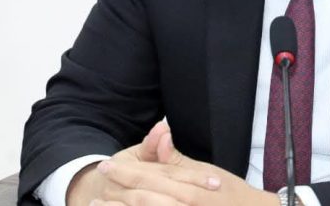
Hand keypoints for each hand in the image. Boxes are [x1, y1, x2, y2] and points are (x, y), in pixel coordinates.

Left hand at [90, 122, 278, 205]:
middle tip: (97, 188)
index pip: (151, 176)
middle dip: (118, 191)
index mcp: (189, 186)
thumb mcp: (206, 173)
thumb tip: (161, 131)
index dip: (126, 171)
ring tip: (100, 204)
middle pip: (143, 197)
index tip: (107, 166)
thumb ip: (177, 160)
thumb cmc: (231, 193)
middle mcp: (185, 202)